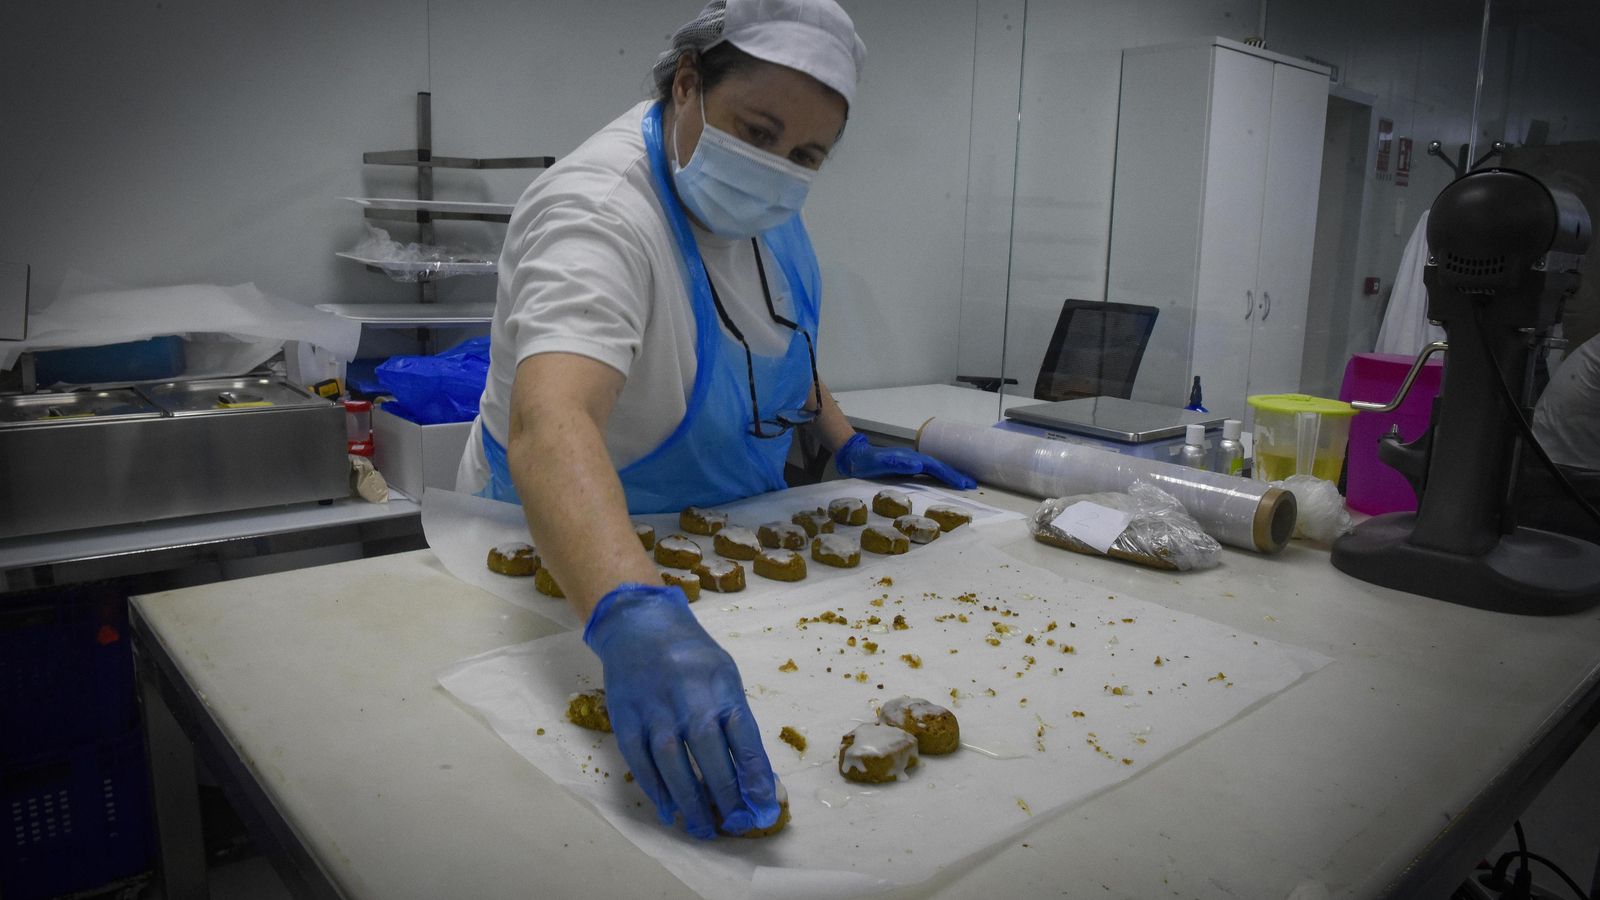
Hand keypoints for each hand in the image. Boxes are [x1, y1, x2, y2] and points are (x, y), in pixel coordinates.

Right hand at [583, 584, 779, 838]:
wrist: (639, 625)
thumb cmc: (691, 656)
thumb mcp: (723, 675)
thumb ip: (736, 720)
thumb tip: (754, 775)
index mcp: (719, 684)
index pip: (743, 735)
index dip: (754, 775)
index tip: (763, 805)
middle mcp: (686, 695)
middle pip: (708, 753)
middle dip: (724, 794)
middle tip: (735, 823)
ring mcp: (653, 707)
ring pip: (672, 763)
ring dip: (690, 800)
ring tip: (703, 827)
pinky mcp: (625, 717)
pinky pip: (640, 761)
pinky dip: (655, 789)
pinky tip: (669, 809)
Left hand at [833, 433, 977, 488]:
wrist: (856, 457)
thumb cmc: (868, 462)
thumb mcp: (881, 464)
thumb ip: (899, 463)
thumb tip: (919, 464)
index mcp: (912, 458)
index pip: (935, 467)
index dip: (950, 475)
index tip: (963, 484)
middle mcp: (915, 459)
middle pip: (940, 466)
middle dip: (956, 475)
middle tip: (972, 484)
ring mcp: (912, 462)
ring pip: (936, 469)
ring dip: (950, 475)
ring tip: (964, 483)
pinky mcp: (908, 467)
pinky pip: (929, 472)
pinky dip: (940, 476)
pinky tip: (944, 481)